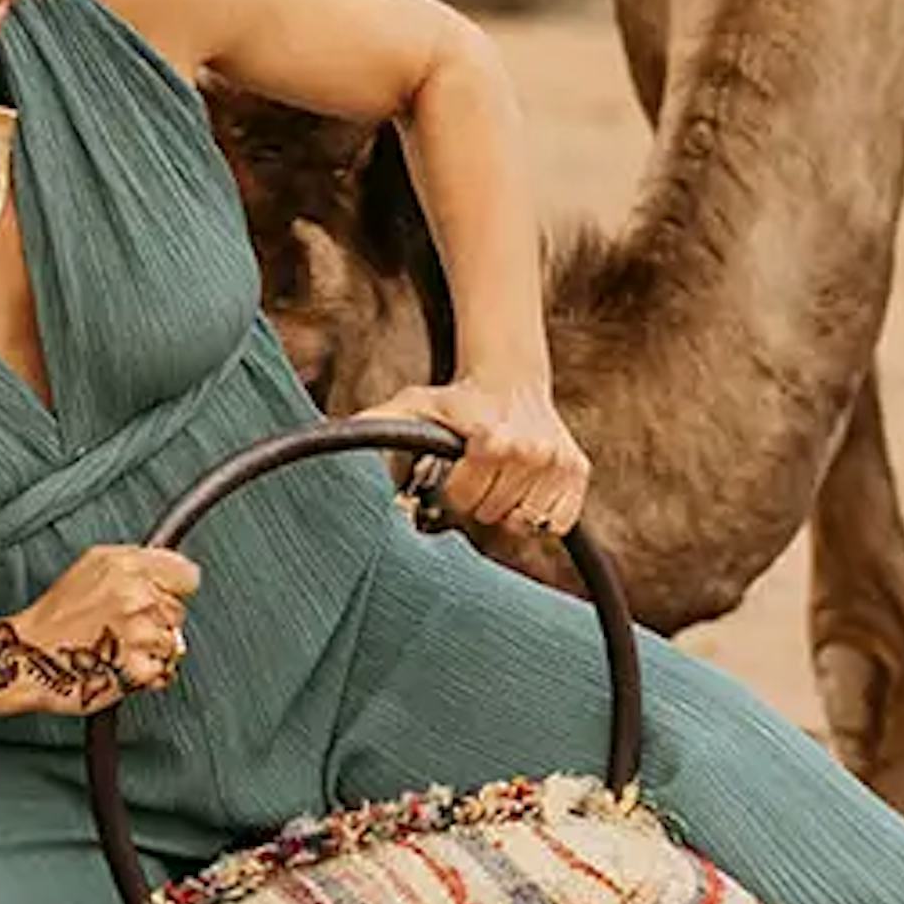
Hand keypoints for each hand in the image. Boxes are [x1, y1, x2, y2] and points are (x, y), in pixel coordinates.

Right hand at [18, 540, 201, 697]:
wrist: (28, 658)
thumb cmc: (56, 616)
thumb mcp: (93, 566)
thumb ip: (136, 563)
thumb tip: (170, 571)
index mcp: (126, 566)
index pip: (186, 575)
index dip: (174, 587)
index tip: (163, 595)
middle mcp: (135, 596)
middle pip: (178, 611)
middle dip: (158, 620)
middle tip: (123, 626)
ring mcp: (138, 634)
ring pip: (173, 643)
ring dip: (152, 649)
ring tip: (118, 647)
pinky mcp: (137, 669)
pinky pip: (164, 671)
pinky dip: (147, 674)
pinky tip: (120, 665)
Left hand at [366, 380, 591, 539]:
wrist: (510, 381)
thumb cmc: (456, 402)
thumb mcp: (413, 407)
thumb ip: (373, 424)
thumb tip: (326, 434)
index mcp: (492, 441)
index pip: (464, 502)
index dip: (450, 494)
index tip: (449, 474)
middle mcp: (532, 451)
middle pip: (493, 514)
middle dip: (477, 502)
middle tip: (475, 477)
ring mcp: (558, 463)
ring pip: (524, 522)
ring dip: (506, 510)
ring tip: (498, 482)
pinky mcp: (578, 472)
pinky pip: (557, 523)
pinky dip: (539, 516)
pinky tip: (524, 489)